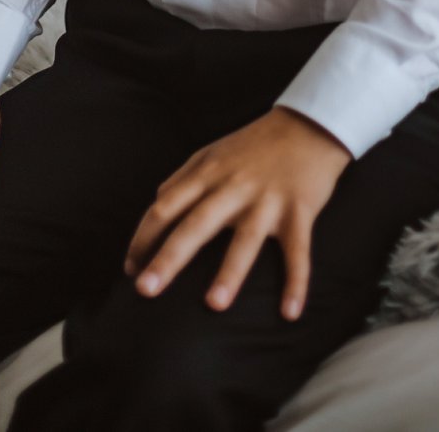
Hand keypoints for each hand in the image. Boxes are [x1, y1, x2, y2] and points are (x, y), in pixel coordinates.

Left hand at [123, 107, 351, 320]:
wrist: (308, 125)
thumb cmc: (254, 144)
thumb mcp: (212, 153)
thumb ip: (183, 178)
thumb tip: (156, 202)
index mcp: (208, 174)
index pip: (165, 206)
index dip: (144, 237)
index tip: (130, 269)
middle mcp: (233, 187)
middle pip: (195, 225)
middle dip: (168, 258)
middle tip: (145, 291)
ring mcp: (267, 200)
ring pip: (245, 239)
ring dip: (230, 272)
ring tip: (214, 305)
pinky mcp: (299, 211)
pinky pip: (298, 251)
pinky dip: (296, 282)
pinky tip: (290, 312)